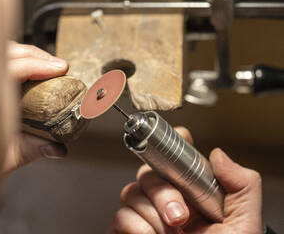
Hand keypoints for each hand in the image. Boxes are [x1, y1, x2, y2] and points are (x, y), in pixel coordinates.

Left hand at [4, 41, 68, 172]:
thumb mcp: (7, 157)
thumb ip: (32, 149)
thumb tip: (58, 148)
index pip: (11, 68)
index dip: (37, 66)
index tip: (59, 69)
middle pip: (8, 53)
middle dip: (37, 56)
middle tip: (60, 66)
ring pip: (2, 52)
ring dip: (27, 55)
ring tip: (49, 65)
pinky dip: (18, 59)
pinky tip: (31, 67)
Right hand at [109, 127, 262, 233]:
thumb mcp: (244, 227)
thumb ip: (242, 187)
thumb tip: (218, 154)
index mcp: (196, 195)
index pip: (180, 158)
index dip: (174, 143)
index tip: (179, 140)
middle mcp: (169, 201)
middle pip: (149, 170)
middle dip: (163, 191)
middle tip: (179, 216)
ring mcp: (148, 216)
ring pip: (132, 191)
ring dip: (151, 215)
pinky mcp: (129, 231)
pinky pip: (121, 215)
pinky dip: (136, 228)